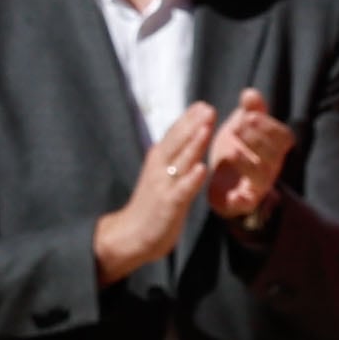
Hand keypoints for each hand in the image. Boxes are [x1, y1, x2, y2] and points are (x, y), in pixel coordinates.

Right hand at [96, 101, 213, 282]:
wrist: (130, 235)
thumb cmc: (149, 206)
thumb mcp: (159, 176)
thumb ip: (171, 159)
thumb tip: (184, 141)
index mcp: (158, 160)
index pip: (173, 135)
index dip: (187, 119)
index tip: (202, 104)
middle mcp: (159, 168)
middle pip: (177, 142)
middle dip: (193, 124)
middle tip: (208, 107)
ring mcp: (164, 185)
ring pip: (181, 161)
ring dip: (194, 143)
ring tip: (206, 127)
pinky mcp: (168, 204)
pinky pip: (182, 190)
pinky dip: (192, 179)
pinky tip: (202, 169)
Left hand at [204, 88, 294, 230]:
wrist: (225, 183)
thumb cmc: (238, 148)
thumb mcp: (242, 126)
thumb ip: (250, 110)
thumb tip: (251, 92)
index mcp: (273, 148)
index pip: (282, 137)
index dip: (268, 126)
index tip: (249, 115)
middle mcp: (270, 167)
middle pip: (274, 156)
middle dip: (257, 141)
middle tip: (238, 128)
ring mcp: (258, 186)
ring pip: (261, 179)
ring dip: (248, 165)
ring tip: (232, 152)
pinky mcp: (242, 202)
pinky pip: (247, 203)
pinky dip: (242, 200)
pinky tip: (234, 194)